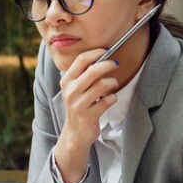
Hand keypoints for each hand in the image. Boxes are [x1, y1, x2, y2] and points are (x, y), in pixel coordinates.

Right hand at [53, 49, 118, 182]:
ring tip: (113, 84)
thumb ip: (84, 74)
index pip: (81, 60)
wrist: (75, 132)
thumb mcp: (75, 89)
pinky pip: (108, 100)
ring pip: (103, 84)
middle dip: (108, 64)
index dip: (96, 53)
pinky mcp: (89, 115)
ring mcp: (79, 104)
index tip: (106, 50)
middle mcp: (70, 91)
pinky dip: (112, 97)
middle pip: (93, 70)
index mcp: (66, 81)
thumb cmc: (79, 105)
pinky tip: (110, 99)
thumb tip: (103, 56)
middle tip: (116, 64)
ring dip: (112, 82)